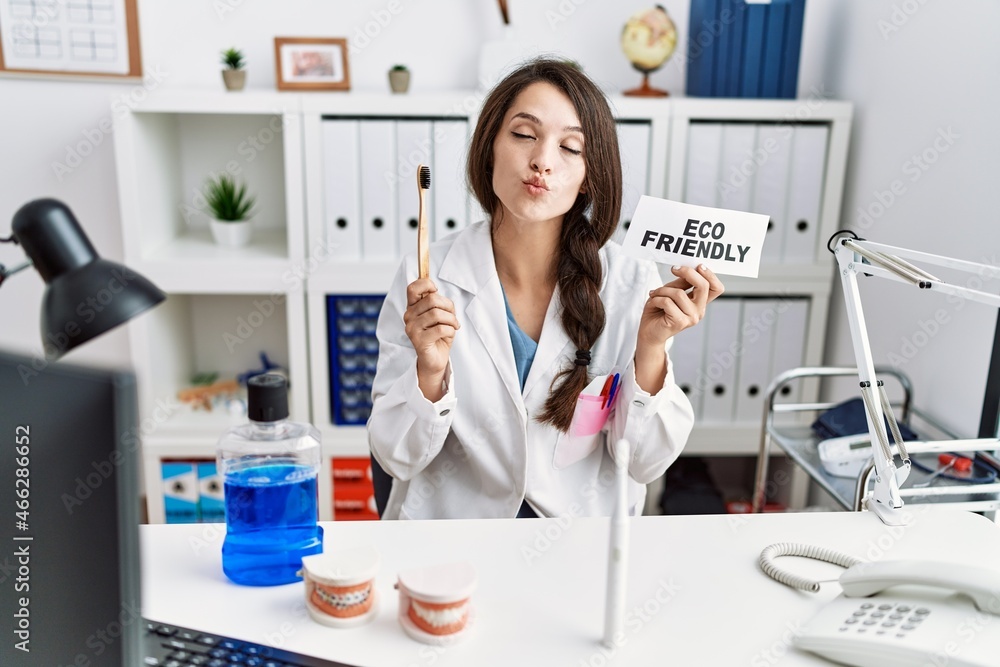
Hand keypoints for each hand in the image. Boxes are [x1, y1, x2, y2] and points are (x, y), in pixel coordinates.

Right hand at [403, 278, 459, 395]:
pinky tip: (449, 334)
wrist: (435, 359)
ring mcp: (412, 329)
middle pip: (431, 299)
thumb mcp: (441, 314)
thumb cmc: (439, 335)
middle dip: (448, 307)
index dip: (427, 284)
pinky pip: (440, 329)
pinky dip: (450, 330)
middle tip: (453, 317)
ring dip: (451, 320)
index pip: (413, 288)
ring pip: (437, 314)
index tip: (436, 292)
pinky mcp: (419, 341)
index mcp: (412, 307)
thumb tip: (435, 291)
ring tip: (453, 326)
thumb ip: (438, 302)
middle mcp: (409, 316)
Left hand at [638, 264, 724, 348]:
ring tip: (655, 294)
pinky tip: (653, 303)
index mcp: (700, 302)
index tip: (698, 266)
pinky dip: (656, 299)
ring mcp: (692, 318)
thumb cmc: (659, 310)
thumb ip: (682, 282)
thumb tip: (688, 268)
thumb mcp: (671, 291)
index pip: (716, 288)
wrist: (649, 332)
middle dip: (687, 272)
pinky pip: (667, 302)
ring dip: (662, 290)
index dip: (710, 275)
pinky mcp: (680, 322)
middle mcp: (699, 310)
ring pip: (679, 293)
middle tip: (674, 269)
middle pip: (703, 286)